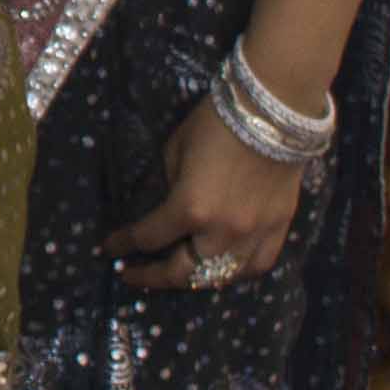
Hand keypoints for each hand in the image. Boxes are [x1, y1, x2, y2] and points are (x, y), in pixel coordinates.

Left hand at [105, 93, 308, 293]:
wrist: (273, 110)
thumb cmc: (215, 123)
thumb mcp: (174, 151)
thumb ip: (166, 187)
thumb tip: (162, 208)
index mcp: (190, 209)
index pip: (148, 238)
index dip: (124, 244)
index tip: (110, 247)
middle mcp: (221, 232)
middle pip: (181, 273)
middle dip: (151, 277)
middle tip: (134, 275)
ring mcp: (253, 235)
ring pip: (219, 278)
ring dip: (192, 279)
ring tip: (176, 275)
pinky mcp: (278, 228)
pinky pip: (256, 266)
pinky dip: (235, 273)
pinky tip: (221, 269)